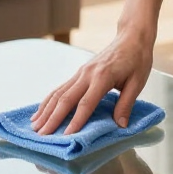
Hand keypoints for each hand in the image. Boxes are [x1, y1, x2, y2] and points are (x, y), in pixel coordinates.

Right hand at [31, 29, 153, 135]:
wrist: (131, 36)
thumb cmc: (137, 58)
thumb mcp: (138, 81)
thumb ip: (126, 104)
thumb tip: (120, 126)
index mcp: (103, 76)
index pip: (86, 102)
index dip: (76, 120)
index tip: (66, 137)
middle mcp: (87, 74)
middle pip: (66, 98)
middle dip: (53, 119)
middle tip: (42, 136)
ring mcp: (81, 72)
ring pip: (59, 92)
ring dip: (46, 110)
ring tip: (35, 127)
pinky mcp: (79, 72)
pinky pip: (61, 87)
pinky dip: (49, 100)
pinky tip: (40, 111)